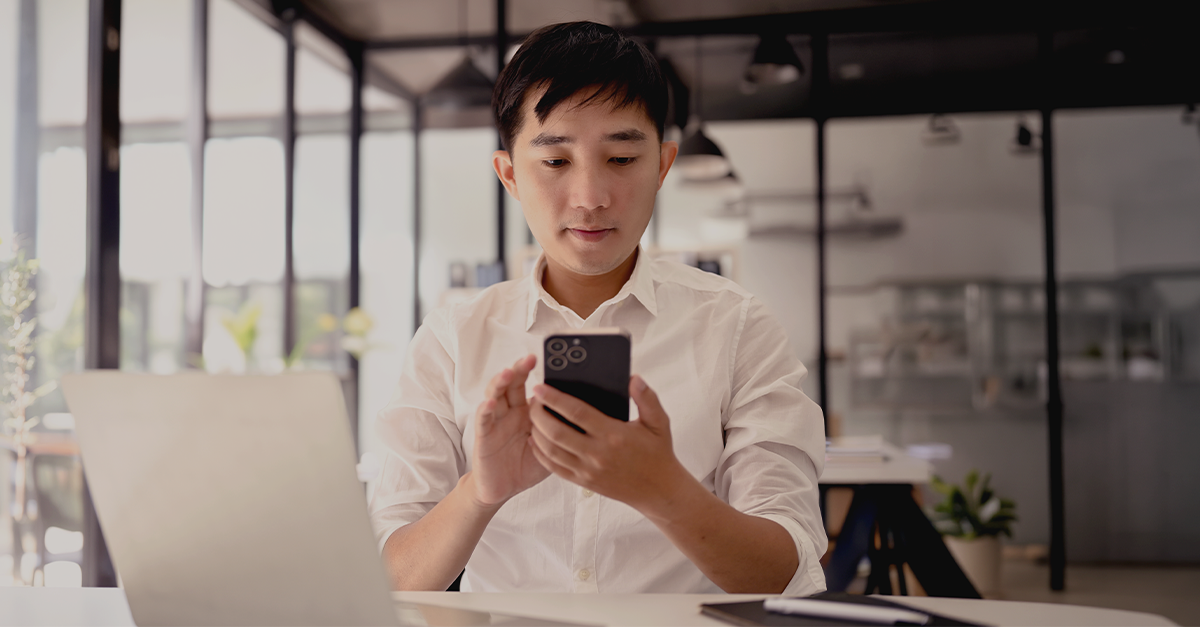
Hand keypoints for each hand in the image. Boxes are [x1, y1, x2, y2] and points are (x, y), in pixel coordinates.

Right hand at [470, 354, 549, 508]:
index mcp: (527, 411)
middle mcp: (510, 412)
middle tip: (530, 359)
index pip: (531, 385)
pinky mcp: (483, 436)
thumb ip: (564, 429)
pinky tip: (490, 402)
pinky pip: (483, 420)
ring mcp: (495, 421)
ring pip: (495, 395)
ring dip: (500, 382)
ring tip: (509, 373)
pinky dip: (485, 410)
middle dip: (520, 369)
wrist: (504, 488)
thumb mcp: (552, 445)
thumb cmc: (529, 466)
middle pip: (512, 384)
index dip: (538, 374)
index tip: (550, 360)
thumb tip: (593, 415)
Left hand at [528, 375, 688, 512]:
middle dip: (538, 413)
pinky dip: (540, 454)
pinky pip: (554, 468)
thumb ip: (646, 398)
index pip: (576, 413)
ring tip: (532, 416)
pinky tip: (535, 440)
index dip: (555, 399)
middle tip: (532, 399)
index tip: (540, 387)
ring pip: (551, 450)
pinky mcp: (584, 482)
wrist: (658, 490)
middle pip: (557, 431)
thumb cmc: (658, 453)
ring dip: (537, 432)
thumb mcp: (659, 422)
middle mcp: (597, 454)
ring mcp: (588, 470)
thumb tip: (633, 378)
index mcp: (613, 435)